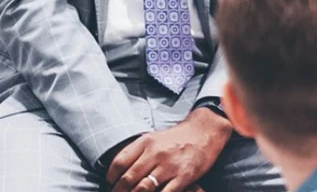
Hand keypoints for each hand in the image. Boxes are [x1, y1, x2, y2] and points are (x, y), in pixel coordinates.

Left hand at [107, 108, 231, 191]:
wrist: (205, 131)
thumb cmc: (177, 138)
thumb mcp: (154, 138)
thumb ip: (136, 152)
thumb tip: (118, 171)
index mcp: (146, 142)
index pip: (119, 163)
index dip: (111, 178)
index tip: (111, 184)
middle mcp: (156, 153)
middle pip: (128, 179)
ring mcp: (170, 165)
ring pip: (143, 189)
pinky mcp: (184, 176)